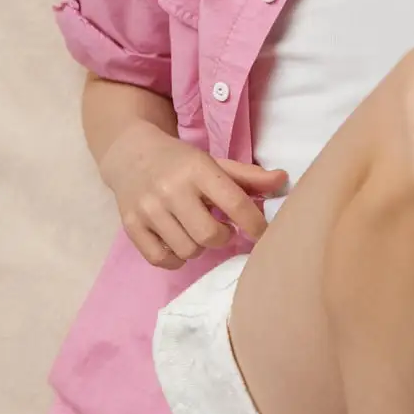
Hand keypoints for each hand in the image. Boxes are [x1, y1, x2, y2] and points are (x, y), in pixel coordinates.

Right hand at [100, 121, 286, 268]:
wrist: (131, 154)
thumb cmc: (180, 161)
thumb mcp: (213, 163)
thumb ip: (247, 176)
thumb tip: (282, 180)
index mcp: (197, 169)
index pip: (234, 203)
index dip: (255, 224)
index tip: (262, 233)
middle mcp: (171, 189)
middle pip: (209, 235)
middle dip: (223, 237)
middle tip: (221, 228)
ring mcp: (148, 209)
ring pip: (187, 251)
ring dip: (199, 247)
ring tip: (197, 231)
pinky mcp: (130, 225)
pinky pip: (161, 259)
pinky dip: (175, 258)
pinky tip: (179, 242)